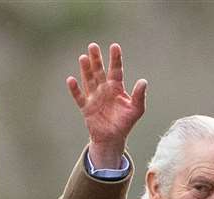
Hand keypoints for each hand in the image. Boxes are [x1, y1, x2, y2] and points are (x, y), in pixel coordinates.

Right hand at [65, 42, 146, 169]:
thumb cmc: (125, 122)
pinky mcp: (86, 107)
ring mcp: (94, 97)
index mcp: (116, 87)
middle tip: (93, 46)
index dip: (115, 59)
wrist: (113, 138)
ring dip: (86, 70)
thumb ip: (139, 96)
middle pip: (99, 71)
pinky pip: (79, 97)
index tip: (114, 46)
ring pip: (89, 80)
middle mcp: (104, 89)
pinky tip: (71, 80)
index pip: (116, 70)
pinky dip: (75, 89)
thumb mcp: (136, 109)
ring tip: (83, 57)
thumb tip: (143, 81)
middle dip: (96, 59)